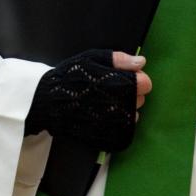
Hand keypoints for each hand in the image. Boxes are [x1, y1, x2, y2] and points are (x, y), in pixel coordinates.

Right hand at [24, 50, 151, 151]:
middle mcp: (121, 106)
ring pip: (132, 115)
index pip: (145, 84)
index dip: (136, 79)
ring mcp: (115, 124)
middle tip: (109, 89)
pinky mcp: (108, 137)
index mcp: (120, 85)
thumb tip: (141, 62)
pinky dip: (117, 124)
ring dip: (124, 109)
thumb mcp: (92, 59)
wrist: (50, 102)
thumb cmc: (71, 77)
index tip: (123, 77)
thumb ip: (119, 60)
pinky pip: (123, 130)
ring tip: (104, 103)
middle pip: (139, 100)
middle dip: (129, 93)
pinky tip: (103, 115)